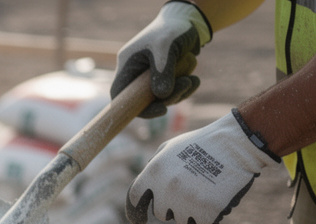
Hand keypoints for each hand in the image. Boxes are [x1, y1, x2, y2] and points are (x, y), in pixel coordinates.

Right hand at [113, 1, 211, 118]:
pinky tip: (194, 80)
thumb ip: (162, 73)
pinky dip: (183, 89)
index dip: (135, 108)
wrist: (188, 21)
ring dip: (178, 93)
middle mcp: (136, 72)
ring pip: (160, 98)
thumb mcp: (166, 49)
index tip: (160, 109)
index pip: (120, 95)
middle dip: (166, 98)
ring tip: (192, 80)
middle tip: (184, 86)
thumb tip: (162, 98)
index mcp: (128, 64)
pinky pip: (171, 92)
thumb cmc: (172, 30)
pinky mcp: (164, 78)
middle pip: (143, 100)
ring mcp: (150, 76)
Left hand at [126, 109, 281, 223]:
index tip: (140, 222)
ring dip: (193, 210)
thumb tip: (145, 190)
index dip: (135, 212)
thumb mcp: (170, 147)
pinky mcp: (207, 212)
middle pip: (161, 213)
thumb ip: (153, 168)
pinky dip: (212, 216)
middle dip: (173, 206)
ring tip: (207, 190)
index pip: (134, 199)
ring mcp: (186, 202)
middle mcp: (166, 189)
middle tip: (191, 191)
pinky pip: (205, 223)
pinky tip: (220, 199)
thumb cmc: (203, 143)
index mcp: (154, 171)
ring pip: (183, 220)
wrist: (236, 142)